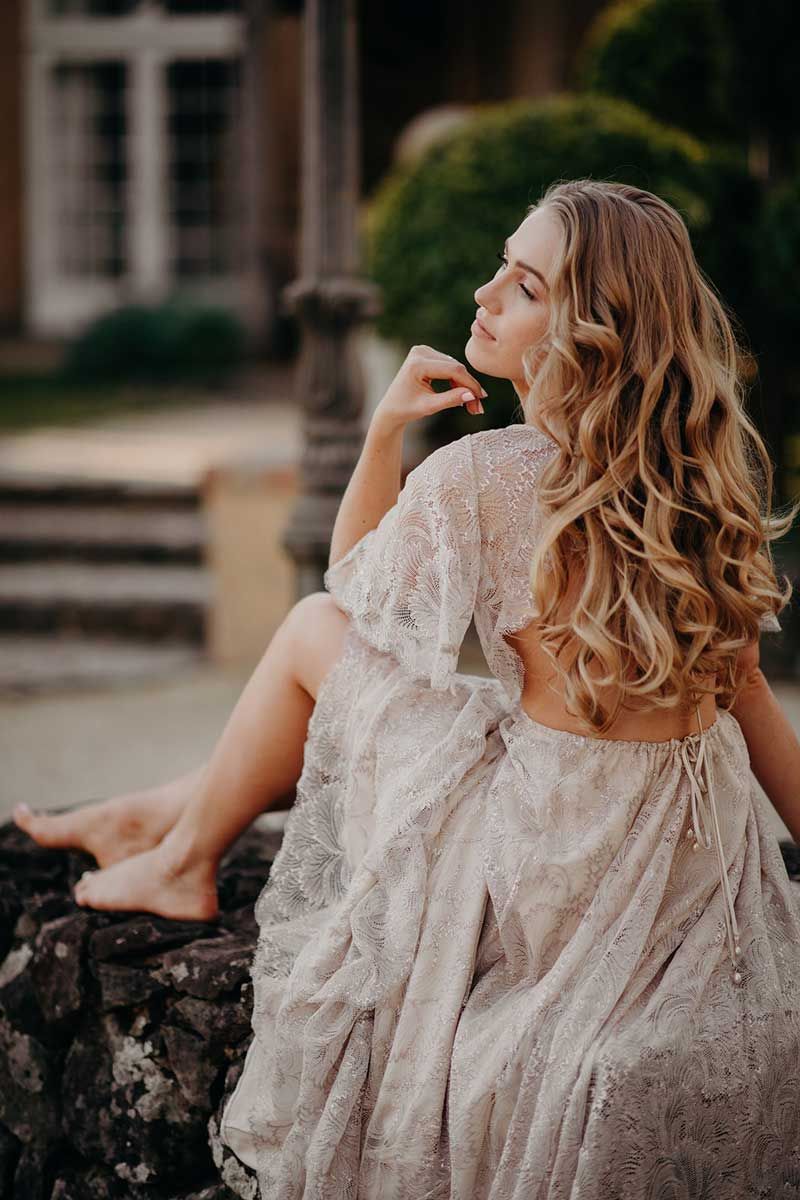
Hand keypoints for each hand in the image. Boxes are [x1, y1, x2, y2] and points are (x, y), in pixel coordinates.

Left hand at [371, 345, 486, 434]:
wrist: (391, 408)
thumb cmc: (406, 409)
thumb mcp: (429, 407)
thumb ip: (450, 400)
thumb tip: (472, 395)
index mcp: (417, 364)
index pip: (453, 370)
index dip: (469, 384)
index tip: (481, 398)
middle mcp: (420, 352)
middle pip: (455, 368)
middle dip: (468, 388)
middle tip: (477, 408)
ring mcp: (423, 351)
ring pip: (454, 367)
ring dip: (464, 385)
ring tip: (470, 405)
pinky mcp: (427, 354)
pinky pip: (449, 366)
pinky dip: (456, 380)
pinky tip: (460, 394)